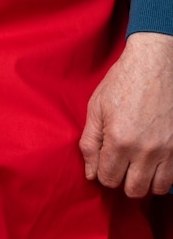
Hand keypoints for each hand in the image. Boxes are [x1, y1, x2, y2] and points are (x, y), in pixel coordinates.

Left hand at [79, 32, 172, 196]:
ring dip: (144, 180)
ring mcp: (167, 149)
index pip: (108, 179)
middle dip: (122, 180)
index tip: (104, 159)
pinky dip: (162, 173)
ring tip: (137, 163)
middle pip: (133, 190)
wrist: (154, 63)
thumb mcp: (96, 107)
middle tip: (120, 162)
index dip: (102, 172)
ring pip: (156, 188)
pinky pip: (172, 176)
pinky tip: (153, 159)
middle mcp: (145, 150)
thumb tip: (90, 173)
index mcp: (119, 140)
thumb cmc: (122, 81)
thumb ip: (90, 142)